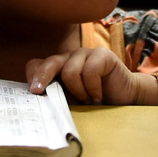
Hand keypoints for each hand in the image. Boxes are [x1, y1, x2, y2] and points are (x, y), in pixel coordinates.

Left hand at [26, 47, 157, 104]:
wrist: (124, 99)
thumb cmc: (94, 103)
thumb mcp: (70, 102)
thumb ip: (55, 97)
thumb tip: (34, 102)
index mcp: (58, 68)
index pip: (36, 64)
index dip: (33, 76)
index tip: (33, 92)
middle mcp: (69, 58)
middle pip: (49, 62)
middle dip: (42, 77)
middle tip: (38, 92)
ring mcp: (85, 54)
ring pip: (70, 71)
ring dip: (78, 92)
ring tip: (88, 101)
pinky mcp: (102, 55)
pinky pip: (89, 71)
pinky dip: (92, 88)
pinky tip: (98, 96)